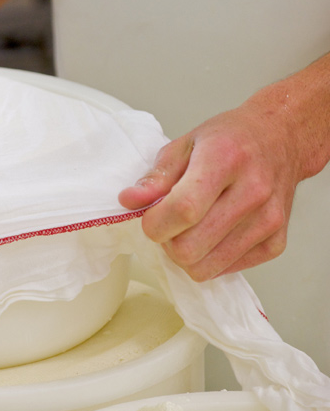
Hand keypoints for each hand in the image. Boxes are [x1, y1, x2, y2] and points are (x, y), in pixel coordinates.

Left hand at [117, 83, 317, 280]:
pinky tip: (215, 232)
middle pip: (190, 248)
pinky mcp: (277, 242)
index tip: (149, 217)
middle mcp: (253, 191)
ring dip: (187, 254)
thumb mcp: (185, 144)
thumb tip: (129, 202)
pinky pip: (226, 271)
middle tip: (170, 223)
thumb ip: (156, 177)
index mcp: (225, 159)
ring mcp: (269, 220)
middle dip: (167, 242)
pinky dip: (211, 258)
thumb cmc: (231, 139)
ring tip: (192, 228)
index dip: (155, 224)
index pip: (183, 210)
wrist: (281, 139)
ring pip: (206, 268)